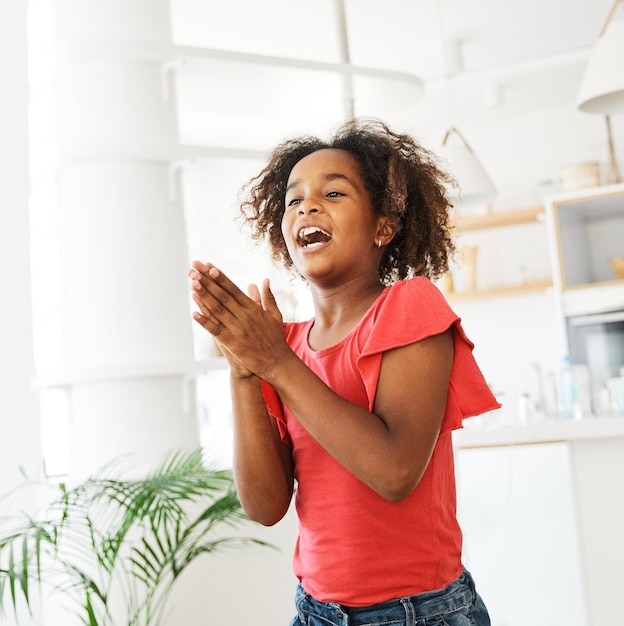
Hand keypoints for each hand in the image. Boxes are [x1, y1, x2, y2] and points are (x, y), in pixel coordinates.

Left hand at [189, 262, 287, 379]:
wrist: (277, 362)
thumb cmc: (275, 339)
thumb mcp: (275, 315)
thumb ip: (267, 297)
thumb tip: (264, 280)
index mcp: (253, 308)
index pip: (234, 289)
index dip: (221, 278)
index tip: (210, 267)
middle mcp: (245, 316)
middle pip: (223, 296)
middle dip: (207, 282)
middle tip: (194, 270)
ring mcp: (238, 329)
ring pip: (218, 310)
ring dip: (204, 296)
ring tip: (192, 284)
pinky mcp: (233, 343)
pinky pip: (216, 330)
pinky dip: (205, 322)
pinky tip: (194, 314)